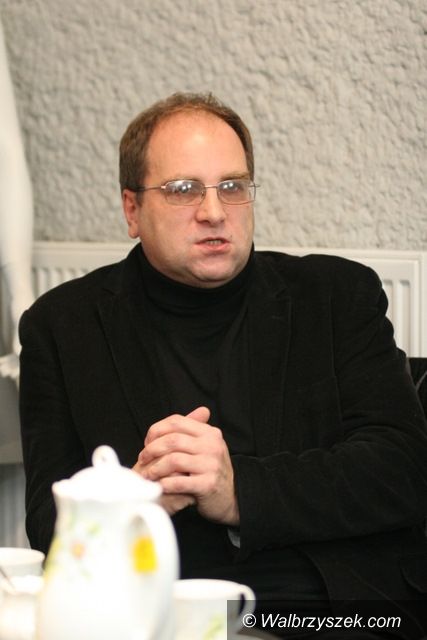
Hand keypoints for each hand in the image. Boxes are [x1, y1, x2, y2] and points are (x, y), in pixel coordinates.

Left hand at [134, 407, 238, 525]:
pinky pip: (179, 482)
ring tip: (147, 474)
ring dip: (155, 468)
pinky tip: (159, 486)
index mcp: (209, 432)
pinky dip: (164, 484)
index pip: (176, 421)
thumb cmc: (212, 469)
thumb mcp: (207, 445)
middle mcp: (212, 445)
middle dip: (152, 449)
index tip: (147, 442)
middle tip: (142, 459)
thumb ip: (193, 430)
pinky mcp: (208, 484)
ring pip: (173, 460)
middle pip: (173, 440)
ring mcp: (211, 465)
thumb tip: (184, 416)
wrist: (231, 496)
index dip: (156, 430)